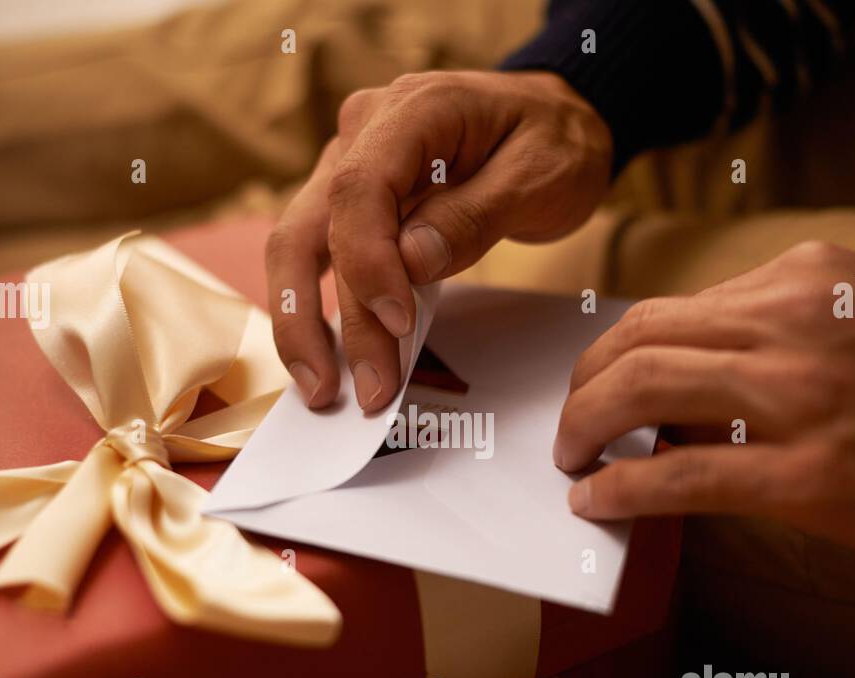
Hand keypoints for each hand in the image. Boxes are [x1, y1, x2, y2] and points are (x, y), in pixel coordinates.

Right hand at [265, 69, 611, 410]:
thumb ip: (473, 216)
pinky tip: (332, 364)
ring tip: (324, 391)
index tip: (399, 322)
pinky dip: (320, 313)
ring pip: (297, 248)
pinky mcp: (353, 203)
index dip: (369, 263)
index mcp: (412, 110)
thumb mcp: (539, 175)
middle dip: (322, 318)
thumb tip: (411, 261)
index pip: (360, 188)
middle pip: (311, 228)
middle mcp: (363, 133)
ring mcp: (349, 166)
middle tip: (354, 390)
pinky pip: (320, 260)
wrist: (557, 120)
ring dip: (303, 324)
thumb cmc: (554, 141)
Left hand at [554, 241, 854, 582]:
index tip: (598, 381)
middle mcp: (796, 321)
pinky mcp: (804, 475)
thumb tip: (673, 382)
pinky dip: (618, 487)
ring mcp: (799, 397)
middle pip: (640, 337)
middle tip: (569, 424)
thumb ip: (768, 330)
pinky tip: (595, 499)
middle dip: (583, 384)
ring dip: (584, 427)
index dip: (617, 350)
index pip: (675, 307)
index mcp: (807, 277)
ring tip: (572, 458)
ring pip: (643, 389)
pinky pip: (677, 474)